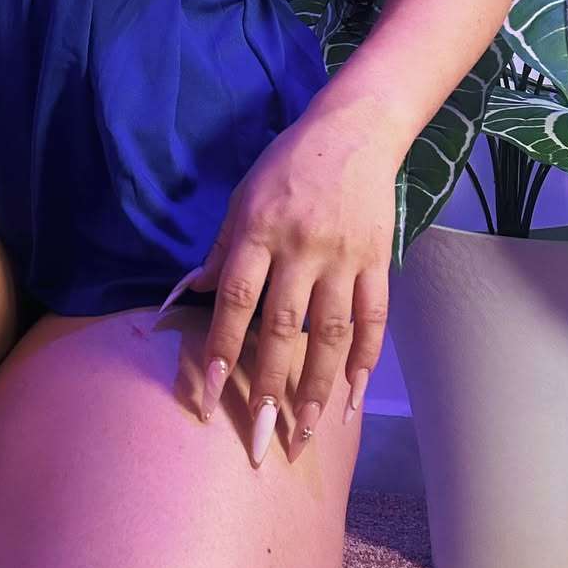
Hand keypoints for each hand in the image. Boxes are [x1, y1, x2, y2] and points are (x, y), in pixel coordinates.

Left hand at [166, 112, 397, 467]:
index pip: (236, 301)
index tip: (210, 396)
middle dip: (271, 386)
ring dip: (320, 387)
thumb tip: (188, 294)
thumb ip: (220, 250)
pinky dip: (366, 359)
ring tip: (308, 430)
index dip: (222, 350)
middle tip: (260, 436)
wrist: (355, 131)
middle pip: (284, 328)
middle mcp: (301, 248)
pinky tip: (354, 395)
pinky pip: (374, 318)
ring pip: (333, 333)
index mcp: (259, 231)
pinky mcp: (379, 259)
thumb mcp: (242, 197)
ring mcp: (344, 256)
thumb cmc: (287, 165)